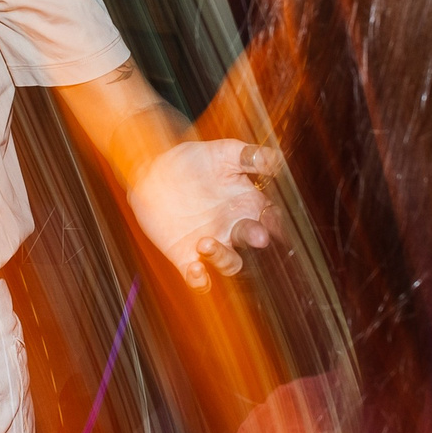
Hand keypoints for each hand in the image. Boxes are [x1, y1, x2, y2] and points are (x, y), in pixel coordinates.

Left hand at [131, 139, 281, 288]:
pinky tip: (196, 269)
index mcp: (248, 205)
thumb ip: (250, 157)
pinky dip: (200, 280)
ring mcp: (212, 244)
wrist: (154, 169)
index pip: (270, 219)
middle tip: (258, 236)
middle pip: (253, 242)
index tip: (273, 221)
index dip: (275, 222)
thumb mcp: (225, 152)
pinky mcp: (186, 256)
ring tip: (205, 243)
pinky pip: (198, 278)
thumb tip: (277, 161)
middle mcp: (233, 229)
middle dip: (257, 240)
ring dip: (223, 259)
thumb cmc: (194, 160)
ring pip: (229, 264)